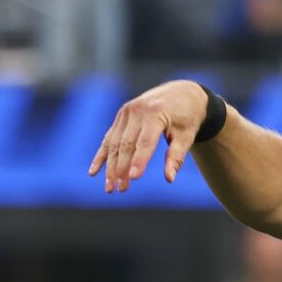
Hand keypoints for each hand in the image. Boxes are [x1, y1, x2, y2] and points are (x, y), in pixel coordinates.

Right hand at [88, 80, 209, 193]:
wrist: (182, 92)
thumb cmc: (187, 117)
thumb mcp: (187, 136)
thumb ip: (176, 157)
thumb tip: (169, 179)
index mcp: (156, 113)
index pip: (145, 142)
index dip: (139, 161)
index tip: (133, 179)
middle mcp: (137, 111)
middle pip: (126, 144)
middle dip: (122, 168)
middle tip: (121, 189)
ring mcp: (126, 112)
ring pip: (115, 143)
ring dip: (111, 167)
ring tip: (110, 188)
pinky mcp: (121, 116)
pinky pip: (109, 137)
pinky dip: (102, 155)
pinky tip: (94, 172)